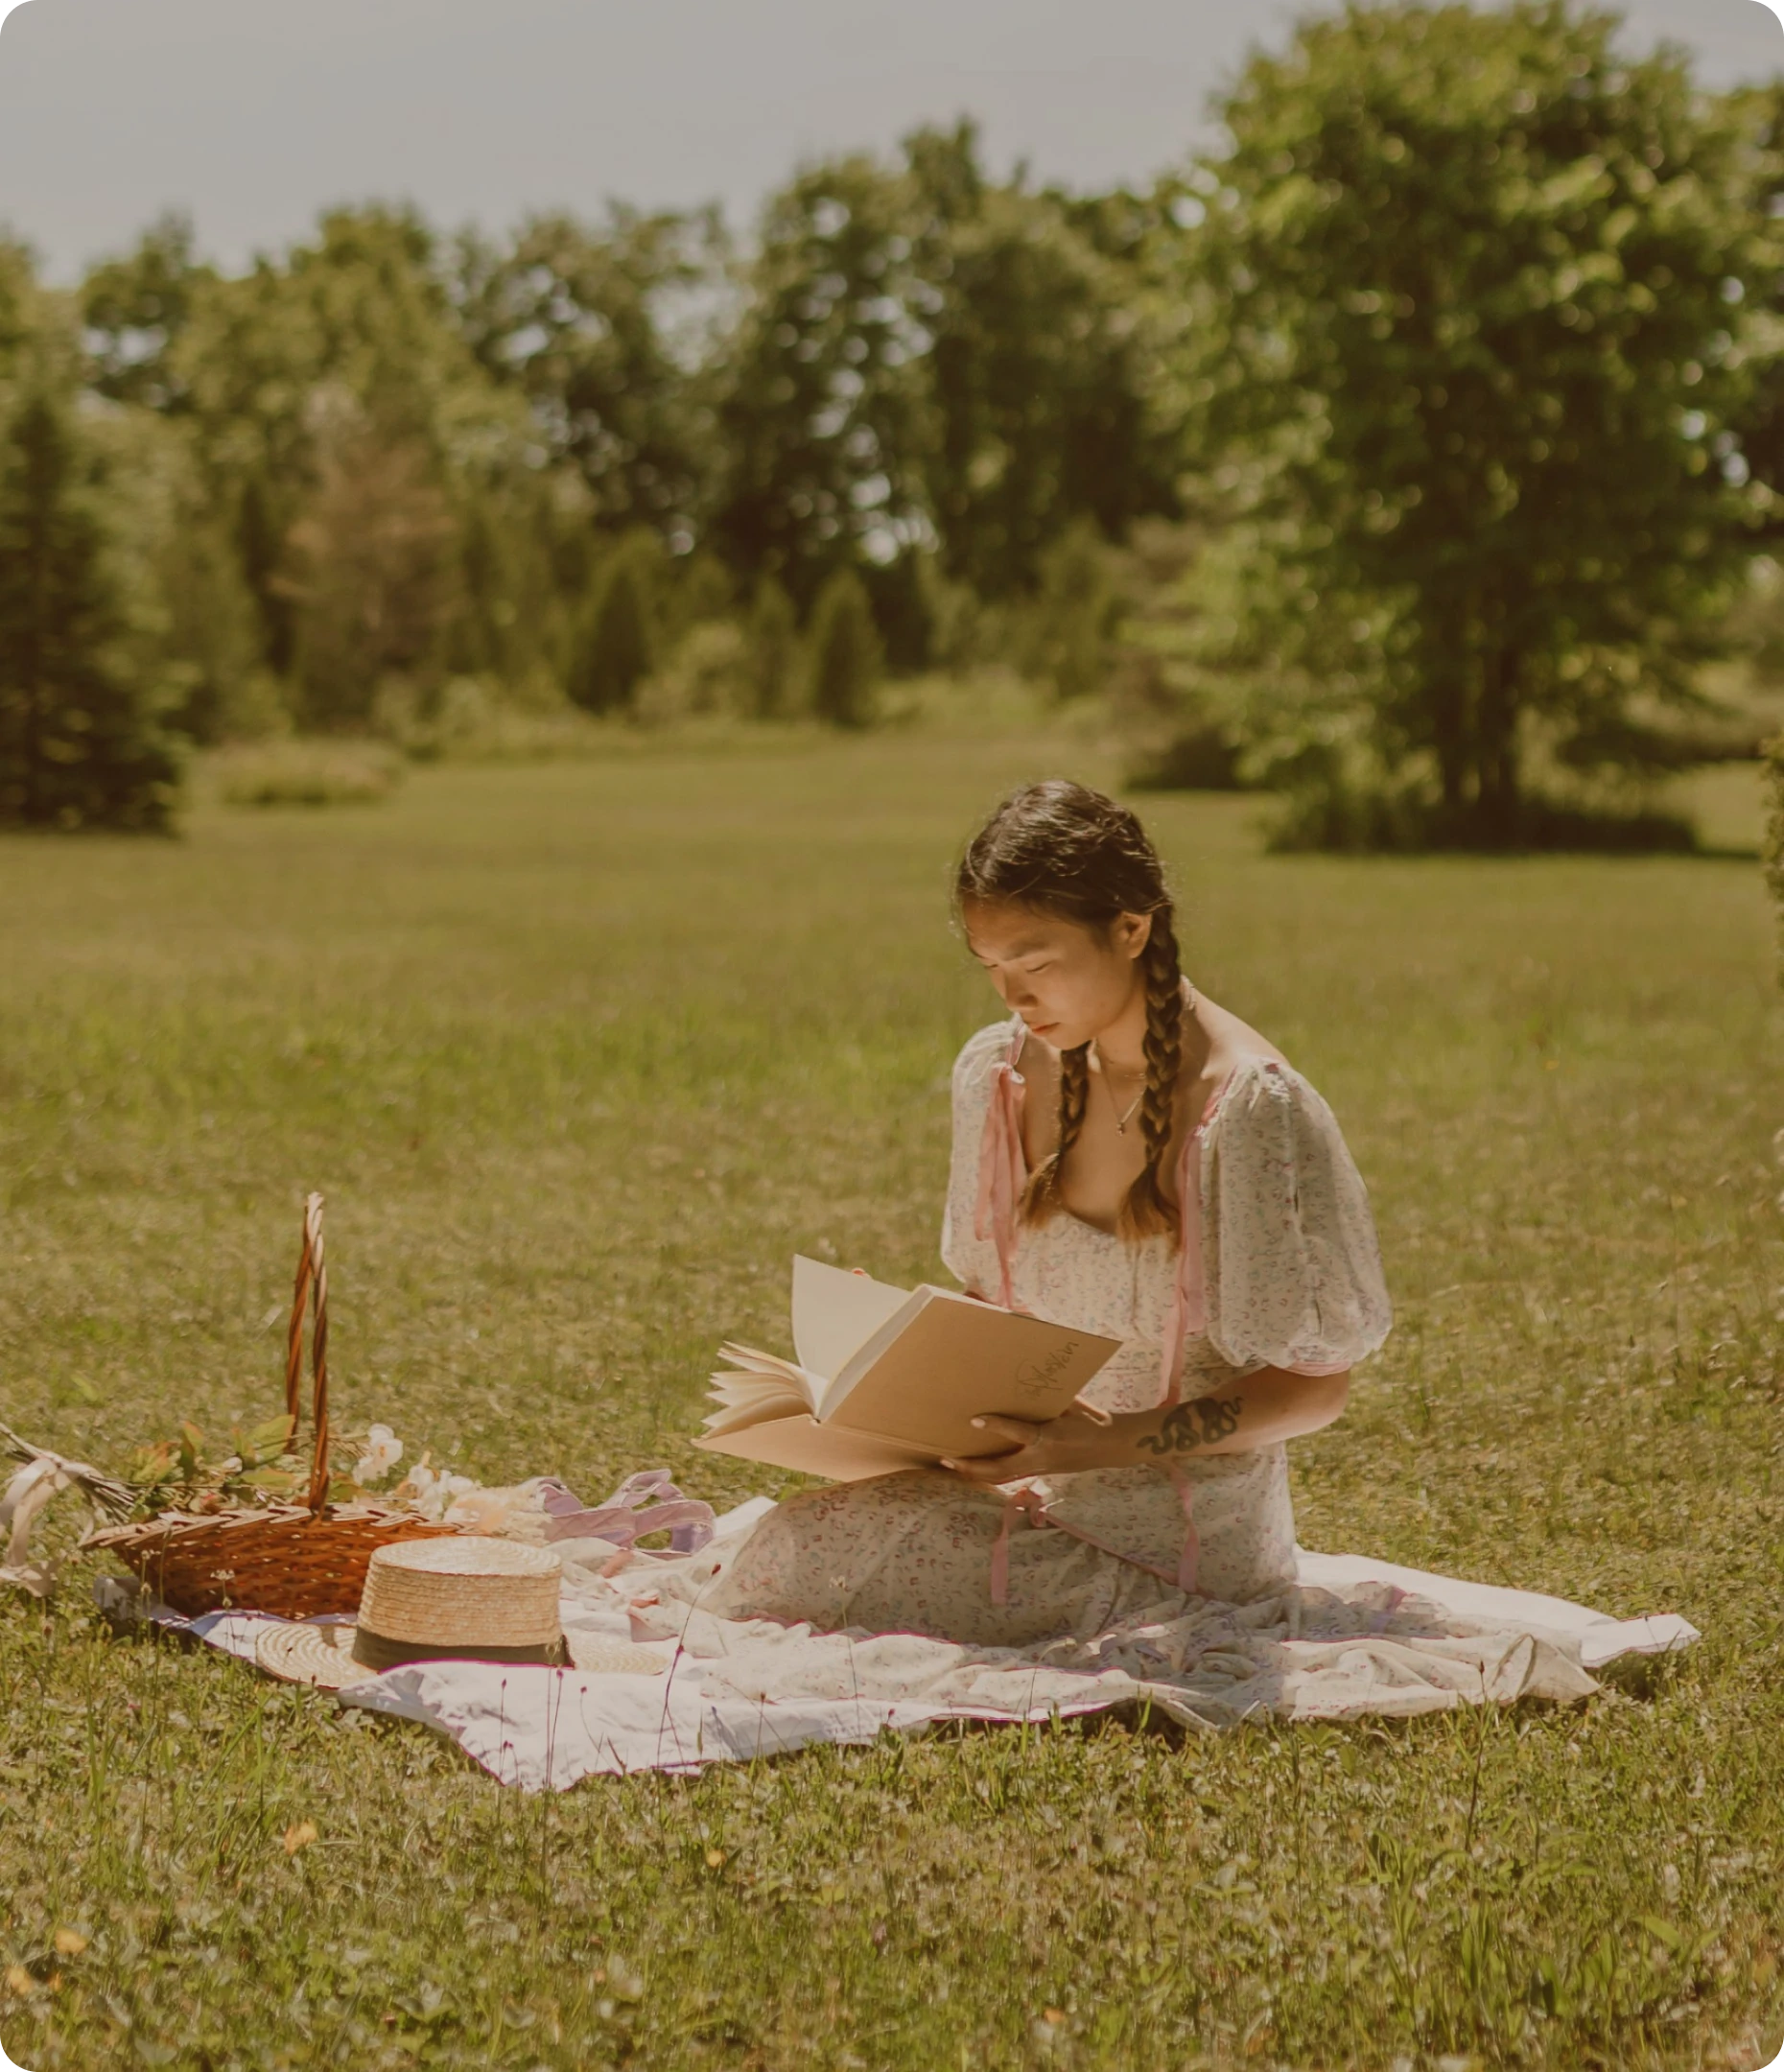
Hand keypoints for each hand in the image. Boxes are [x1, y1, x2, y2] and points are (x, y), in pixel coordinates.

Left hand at [941, 1396, 1111, 1483]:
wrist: (1109, 1446)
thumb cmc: (1088, 1419)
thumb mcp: (1070, 1404)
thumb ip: (1045, 1398)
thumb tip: (1018, 1381)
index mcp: (1051, 1436)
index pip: (1020, 1432)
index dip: (997, 1425)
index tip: (974, 1418)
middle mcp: (1041, 1457)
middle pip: (1001, 1469)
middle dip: (973, 1467)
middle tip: (948, 1459)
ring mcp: (1039, 1468)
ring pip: (1001, 1478)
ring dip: (975, 1474)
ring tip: (951, 1465)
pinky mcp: (1038, 1472)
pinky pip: (1009, 1477)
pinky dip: (989, 1474)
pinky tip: (972, 1468)